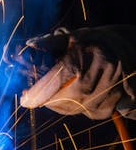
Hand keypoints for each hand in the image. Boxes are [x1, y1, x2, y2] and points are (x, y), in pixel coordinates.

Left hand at [18, 25, 135, 119]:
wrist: (123, 48)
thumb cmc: (91, 42)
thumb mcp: (70, 37)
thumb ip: (49, 42)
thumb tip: (30, 45)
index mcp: (88, 53)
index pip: (60, 77)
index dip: (41, 91)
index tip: (26, 100)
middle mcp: (104, 70)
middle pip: (73, 96)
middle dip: (50, 101)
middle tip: (34, 99)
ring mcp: (113, 86)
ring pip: (83, 107)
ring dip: (61, 107)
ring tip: (49, 100)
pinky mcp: (117, 99)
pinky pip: (93, 113)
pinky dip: (76, 110)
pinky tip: (67, 102)